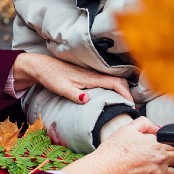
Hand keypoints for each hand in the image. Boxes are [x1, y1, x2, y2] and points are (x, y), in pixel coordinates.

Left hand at [12, 52, 131, 103]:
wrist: (41, 67)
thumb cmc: (51, 76)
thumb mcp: (61, 88)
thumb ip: (74, 94)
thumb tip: (87, 100)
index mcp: (90, 78)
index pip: (114, 83)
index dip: (125, 94)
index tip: (131, 105)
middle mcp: (93, 75)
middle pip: (118, 81)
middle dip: (128, 92)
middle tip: (132, 107)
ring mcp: (91, 75)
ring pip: (113, 80)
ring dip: (122, 90)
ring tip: (126, 104)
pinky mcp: (87, 77)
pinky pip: (106, 82)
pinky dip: (114, 88)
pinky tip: (112, 97)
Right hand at [61, 117, 173, 173]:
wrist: (105, 171)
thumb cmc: (114, 151)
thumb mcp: (127, 129)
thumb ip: (145, 123)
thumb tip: (157, 128)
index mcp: (156, 144)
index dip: (168, 144)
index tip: (161, 146)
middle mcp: (161, 159)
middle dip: (171, 156)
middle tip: (159, 156)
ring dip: (169, 170)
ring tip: (157, 168)